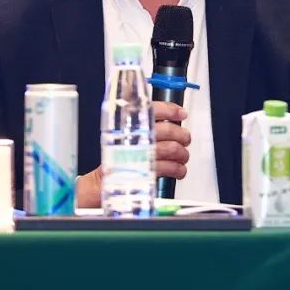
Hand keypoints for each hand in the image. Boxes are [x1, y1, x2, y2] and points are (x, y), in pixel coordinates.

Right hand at [74, 101, 190, 208]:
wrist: (104, 181)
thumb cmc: (120, 157)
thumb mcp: (129, 135)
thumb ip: (147, 126)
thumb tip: (173, 119)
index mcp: (129, 124)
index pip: (152, 109)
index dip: (169, 110)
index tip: (181, 113)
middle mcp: (134, 136)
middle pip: (166, 130)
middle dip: (181, 135)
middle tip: (185, 139)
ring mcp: (139, 154)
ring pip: (170, 149)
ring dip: (182, 153)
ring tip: (183, 156)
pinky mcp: (143, 172)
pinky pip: (167, 168)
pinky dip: (178, 169)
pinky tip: (179, 170)